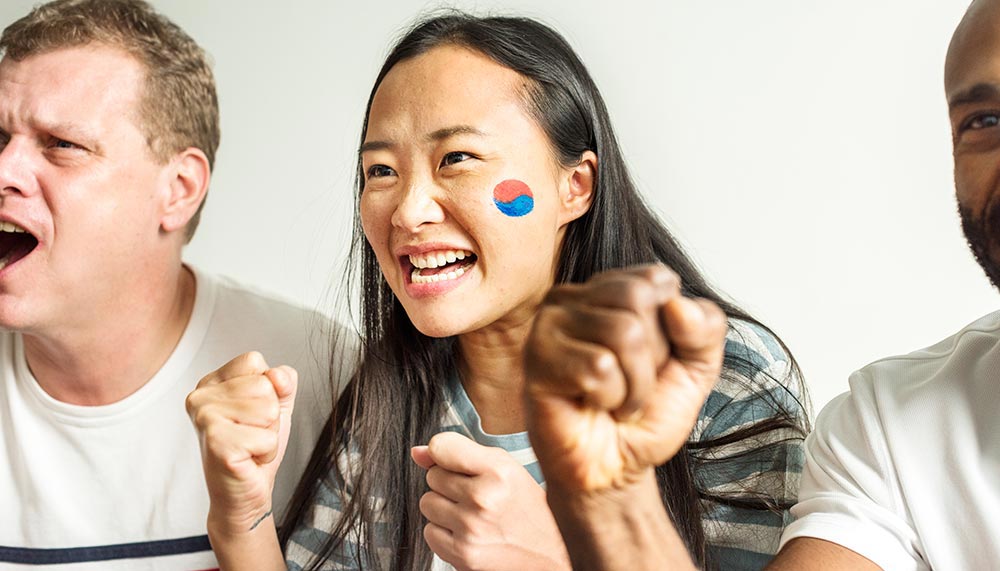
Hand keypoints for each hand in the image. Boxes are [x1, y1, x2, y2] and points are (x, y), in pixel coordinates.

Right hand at [186, 351, 297, 534]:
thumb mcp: (277, 404)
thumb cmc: (255, 448)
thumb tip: (278, 376)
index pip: (254, 360)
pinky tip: (247, 459)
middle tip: (251, 434)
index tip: (252, 413)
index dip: (268, 388)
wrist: (244, 493)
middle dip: (270, 415)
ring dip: (268, 434)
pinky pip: (267, 437)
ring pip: (268, 410)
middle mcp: (201, 396)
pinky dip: (266, 453)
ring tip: (249, 446)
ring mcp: (205, 419)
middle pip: (264, 385)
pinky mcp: (216, 443)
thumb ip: (283, 381)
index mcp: (212, 382)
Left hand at [411, 432, 571, 570]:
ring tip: (473, 513)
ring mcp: (472, 528)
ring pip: (427, 503)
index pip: (442, 447)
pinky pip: (429, 532)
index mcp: (499, 471)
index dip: (444, 453)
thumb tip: (417, 452)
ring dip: (445, 508)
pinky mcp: (464, 555)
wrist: (552, 554)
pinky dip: (444, 533)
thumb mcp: (505, 469)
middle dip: (450, 483)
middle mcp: (484, 498)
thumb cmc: (529, 509)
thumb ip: (461, 454)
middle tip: (477, 493)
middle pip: (432, 476)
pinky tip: (468, 532)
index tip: (455, 461)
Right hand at [524, 264, 726, 491]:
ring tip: (614, 400)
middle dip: (652, 357)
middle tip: (630, 383)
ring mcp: (549, 325)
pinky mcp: (536, 359)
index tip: (651, 360)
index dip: (671, 330)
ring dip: (634, 384)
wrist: (616, 470)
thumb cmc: (646, 415)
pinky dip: (611, 398)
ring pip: (622, 332)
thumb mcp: (697, 367)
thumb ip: (706, 328)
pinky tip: (593, 406)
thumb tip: (678, 305)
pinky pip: (598, 367)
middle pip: (637, 298)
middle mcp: (572, 297)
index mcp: (608, 289)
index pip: (657, 280)